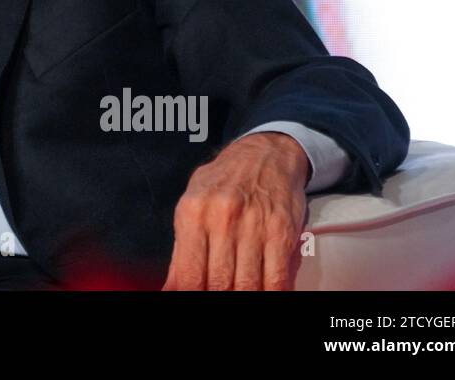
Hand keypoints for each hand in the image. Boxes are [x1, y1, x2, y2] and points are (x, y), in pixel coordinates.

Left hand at [161, 131, 309, 289]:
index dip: (190, 294)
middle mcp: (222, 219)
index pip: (188, 274)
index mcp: (193, 213)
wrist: (265, 154)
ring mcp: (254, 226)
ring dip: (243, 295)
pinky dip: (271, 293)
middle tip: (218, 295)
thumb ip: (183, 247)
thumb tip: (172, 287)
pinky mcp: (282, 233)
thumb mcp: (192, 204)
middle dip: (217, 296)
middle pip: (218, 283)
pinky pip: (276, 278)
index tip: (193, 300)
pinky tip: (264, 294)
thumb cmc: (224, 182)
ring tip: (239, 293)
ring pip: (247, 285)